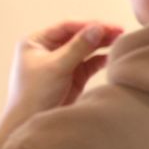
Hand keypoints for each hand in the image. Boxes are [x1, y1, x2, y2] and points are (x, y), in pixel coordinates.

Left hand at [3, 20, 123, 122]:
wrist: (29, 123)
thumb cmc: (33, 94)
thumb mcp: (56, 66)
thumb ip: (78, 47)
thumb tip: (98, 28)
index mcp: (37, 42)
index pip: (67, 27)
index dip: (88, 25)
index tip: (108, 26)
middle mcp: (48, 50)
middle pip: (77, 36)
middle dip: (98, 34)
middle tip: (119, 31)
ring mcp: (61, 63)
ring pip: (85, 49)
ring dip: (101, 45)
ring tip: (120, 41)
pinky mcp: (72, 76)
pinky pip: (89, 63)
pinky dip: (100, 59)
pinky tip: (111, 57)